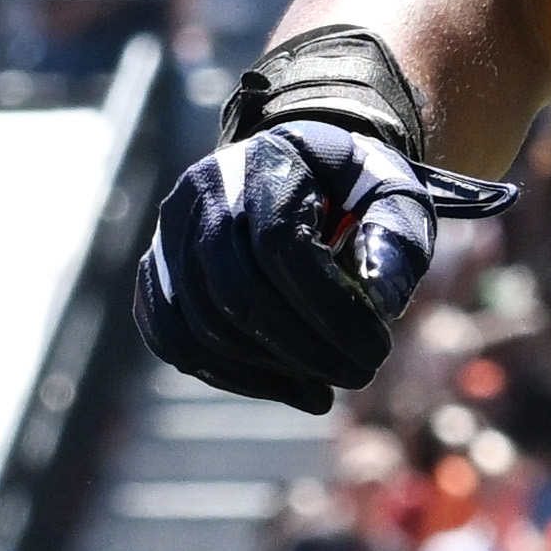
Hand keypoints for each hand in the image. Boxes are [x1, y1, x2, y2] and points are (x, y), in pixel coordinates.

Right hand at [134, 114, 511, 414]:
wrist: (292, 166)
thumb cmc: (348, 186)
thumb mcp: (391, 192)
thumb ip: (396, 237)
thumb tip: (382, 303)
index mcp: (263, 162)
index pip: (278, 247)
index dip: (329, 310)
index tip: (378, 349)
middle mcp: (202, 194)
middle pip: (235, 293)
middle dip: (303, 350)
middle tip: (357, 377)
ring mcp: (169, 235)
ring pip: (202, 325)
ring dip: (270, 372)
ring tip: (325, 388)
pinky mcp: (154, 273)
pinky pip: (174, 339)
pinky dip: (229, 376)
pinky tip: (283, 388)